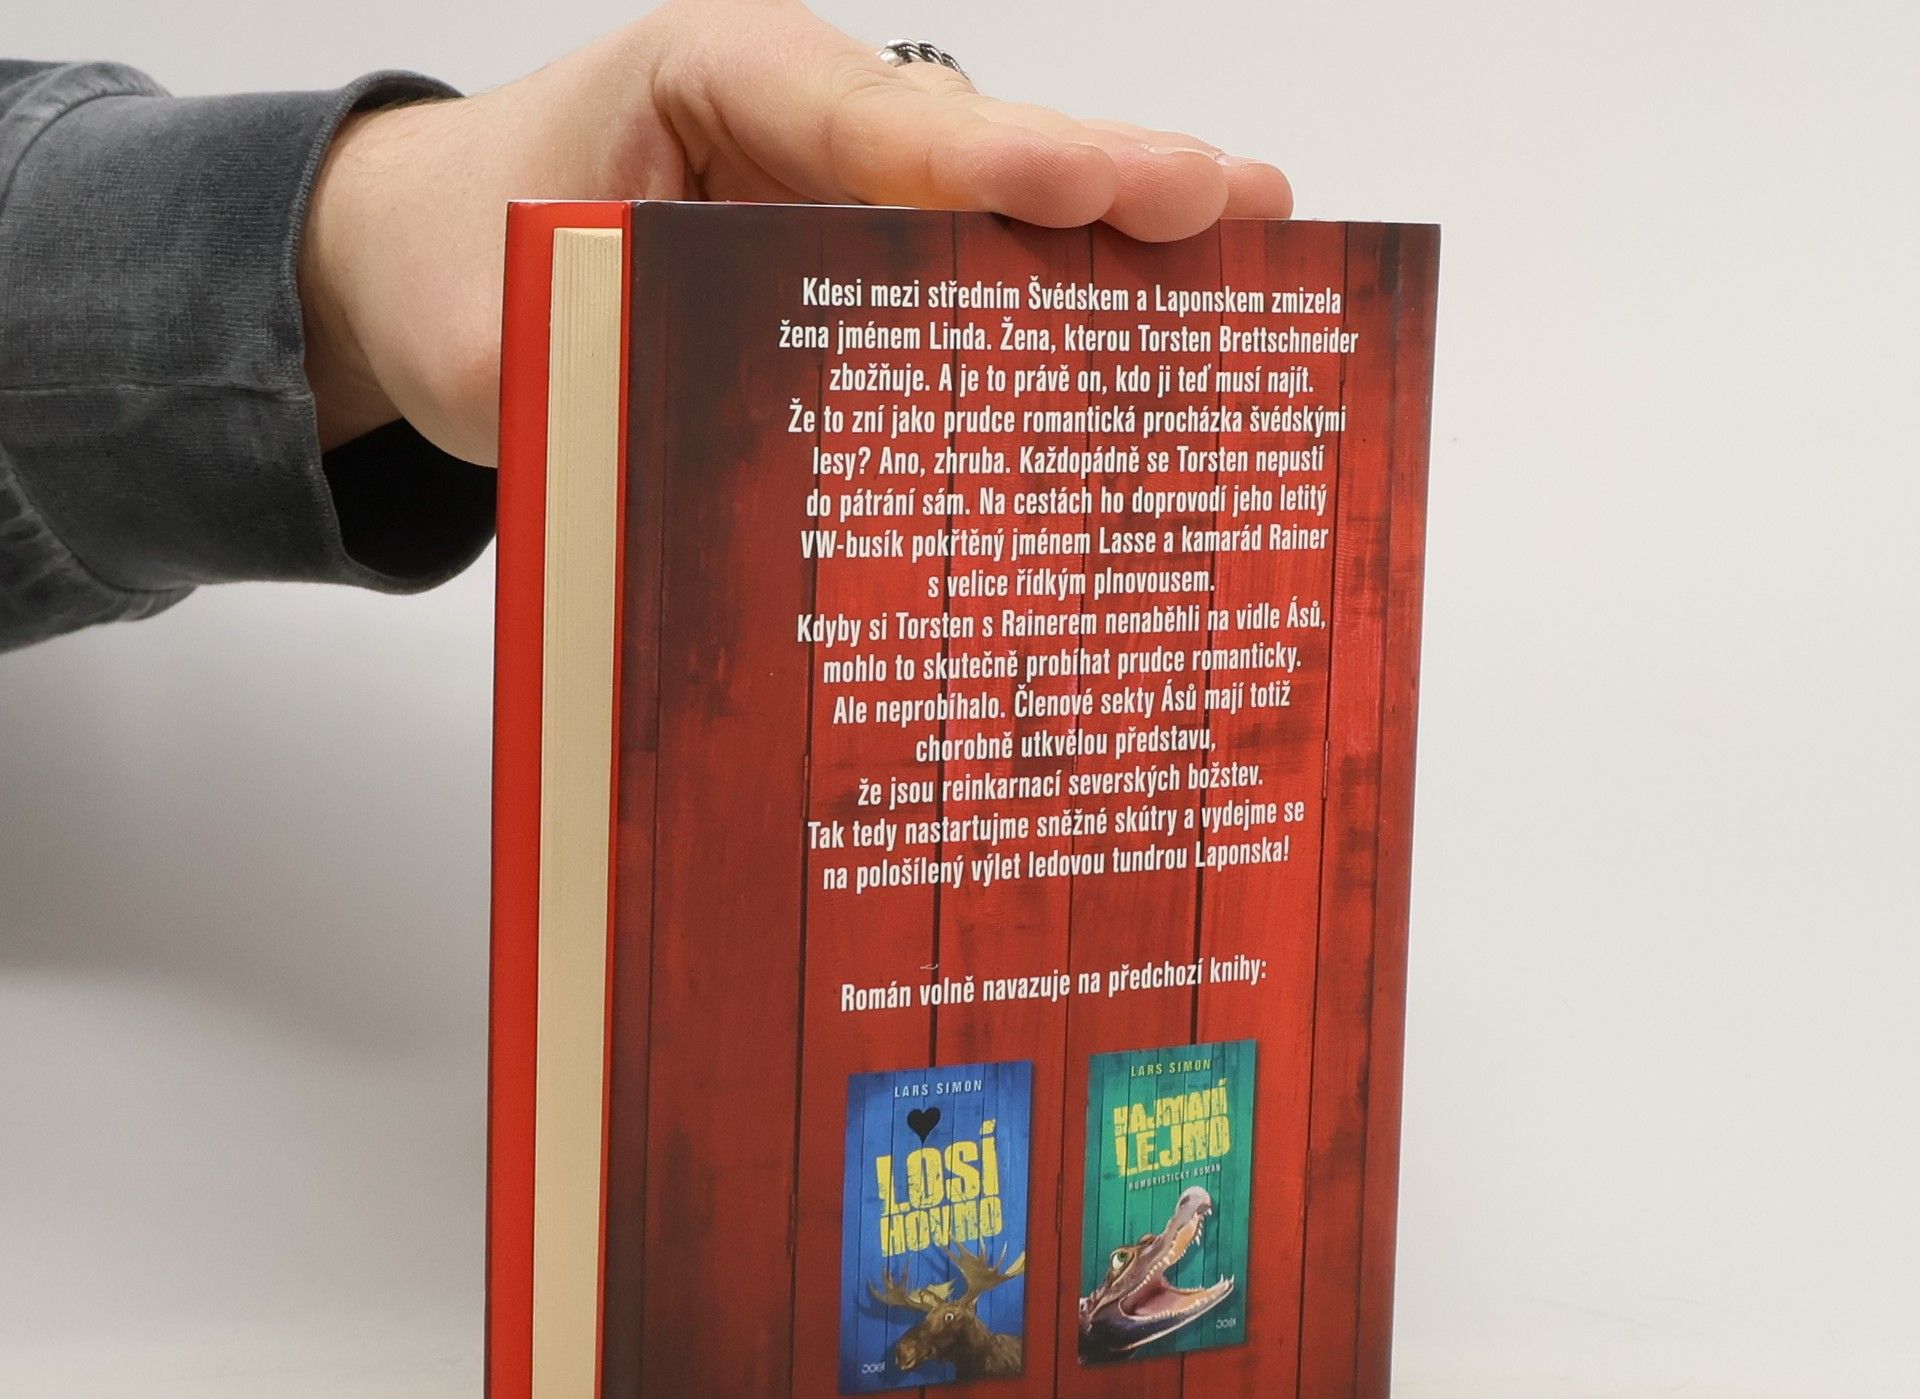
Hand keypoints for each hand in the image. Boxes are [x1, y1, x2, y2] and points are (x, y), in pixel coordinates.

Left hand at [298, 0, 1292, 463]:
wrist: (422, 261)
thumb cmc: (457, 265)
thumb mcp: (506, 325)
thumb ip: (604, 369)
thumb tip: (716, 463)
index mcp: (708, 85)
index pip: (864, 117)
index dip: (985, 159)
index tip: (1089, 185)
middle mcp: (791, 117)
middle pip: (966, 146)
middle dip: (1101, 180)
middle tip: (1237, 205)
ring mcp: (828, 183)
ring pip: (982, 200)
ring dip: (1103, 236)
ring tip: (1241, 248)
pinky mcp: (841, 252)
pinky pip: (953, 264)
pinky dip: (1042, 294)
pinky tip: (1134, 325)